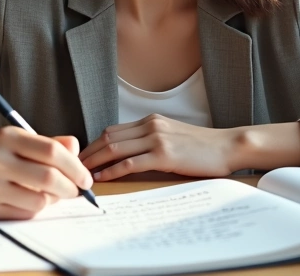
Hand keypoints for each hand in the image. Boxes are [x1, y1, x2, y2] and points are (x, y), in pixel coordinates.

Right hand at [0, 127, 91, 219]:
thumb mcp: (18, 139)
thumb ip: (49, 143)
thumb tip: (76, 149)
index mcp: (8, 138)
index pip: (52, 152)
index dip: (75, 166)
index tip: (85, 177)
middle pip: (49, 178)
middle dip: (71, 188)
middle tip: (76, 190)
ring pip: (39, 201)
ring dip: (54, 200)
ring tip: (52, 194)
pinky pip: (25, 213)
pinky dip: (37, 209)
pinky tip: (33, 200)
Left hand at [79, 114, 235, 181]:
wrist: (227, 147)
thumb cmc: (202, 147)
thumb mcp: (172, 136)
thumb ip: (150, 140)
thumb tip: (127, 156)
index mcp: (151, 120)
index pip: (112, 130)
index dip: (93, 144)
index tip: (80, 157)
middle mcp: (151, 125)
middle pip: (108, 137)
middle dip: (87, 153)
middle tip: (71, 167)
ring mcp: (157, 139)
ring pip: (114, 148)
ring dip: (94, 162)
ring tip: (80, 174)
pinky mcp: (164, 155)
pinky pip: (130, 162)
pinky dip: (112, 171)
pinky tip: (101, 178)